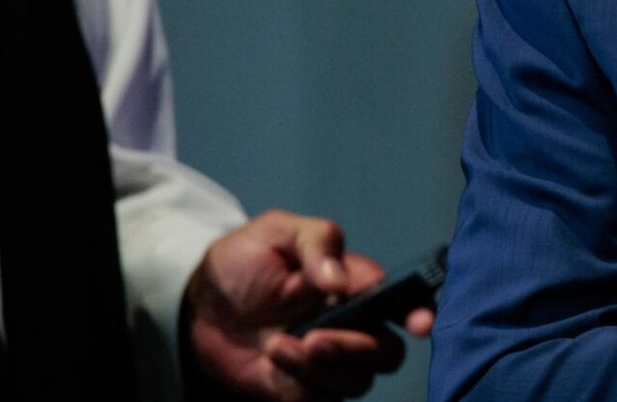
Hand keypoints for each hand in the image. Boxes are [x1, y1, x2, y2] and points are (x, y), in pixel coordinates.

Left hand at [184, 210, 433, 400]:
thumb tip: (340, 279)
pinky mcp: (301, 389)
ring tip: (277, 344)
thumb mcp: (278, 232)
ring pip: (357, 380)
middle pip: (387, 353)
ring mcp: (328, 362)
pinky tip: (272, 356)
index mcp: (357, 286)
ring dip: (321, 366)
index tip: (418, 324)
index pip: (403, 301)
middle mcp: (352, 327)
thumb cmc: (244, 262)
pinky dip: (298, 382)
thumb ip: (317, 243)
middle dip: (358, 349)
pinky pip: (320, 399)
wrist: (197, 306)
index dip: (419, 313)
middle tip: (316, 337)